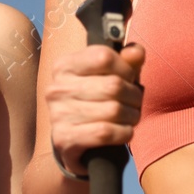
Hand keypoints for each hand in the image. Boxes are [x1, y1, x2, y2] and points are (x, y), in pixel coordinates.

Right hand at [45, 41, 145, 172]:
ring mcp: (58, 114)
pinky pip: (106, 132)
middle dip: (134, 96)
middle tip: (135, 102)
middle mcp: (57, 88)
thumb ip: (125, 61)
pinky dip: (124, 133)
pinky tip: (124, 132)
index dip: (126, 69)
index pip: (104, 57)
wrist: (72, 141)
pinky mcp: (64, 139)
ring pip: (113, 110)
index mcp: (64, 66)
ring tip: (130, 117)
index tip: (128, 79)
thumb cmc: (94, 101)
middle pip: (114, 85)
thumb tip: (137, 53)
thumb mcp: (109, 76)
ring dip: (131, 116)